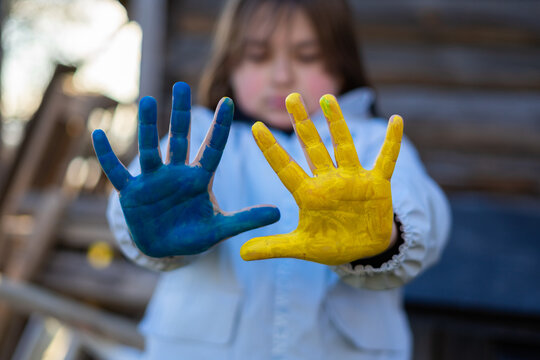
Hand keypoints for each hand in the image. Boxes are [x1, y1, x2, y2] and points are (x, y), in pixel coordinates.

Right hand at [93, 82, 279, 256]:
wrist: (165, 249)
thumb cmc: (193, 235)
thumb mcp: (220, 229)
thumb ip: (246, 220)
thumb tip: (279, 214)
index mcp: (199, 180)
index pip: (212, 149)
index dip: (219, 127)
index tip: (226, 102)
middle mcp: (176, 174)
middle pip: (179, 139)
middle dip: (181, 114)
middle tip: (182, 86)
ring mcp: (152, 181)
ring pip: (149, 150)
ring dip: (147, 127)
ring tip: (146, 101)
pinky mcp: (131, 194)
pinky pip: (117, 172)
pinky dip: (107, 156)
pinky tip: (97, 134)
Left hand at [240, 93, 402, 264]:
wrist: (364, 250)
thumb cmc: (332, 244)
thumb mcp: (302, 247)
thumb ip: (274, 247)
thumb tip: (240, 253)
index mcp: (308, 194)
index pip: (285, 167)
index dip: (271, 149)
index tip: (255, 127)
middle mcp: (328, 180)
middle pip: (312, 147)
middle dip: (302, 123)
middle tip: (290, 97)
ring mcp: (353, 179)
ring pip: (343, 146)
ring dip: (337, 123)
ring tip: (328, 98)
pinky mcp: (376, 184)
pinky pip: (386, 160)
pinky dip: (391, 142)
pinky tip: (396, 120)